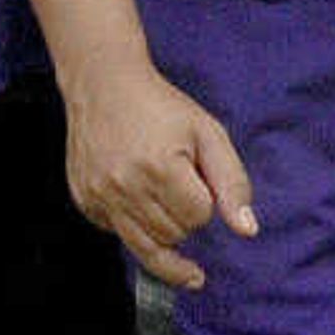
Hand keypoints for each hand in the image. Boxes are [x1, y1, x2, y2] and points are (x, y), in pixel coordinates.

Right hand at [62, 58, 255, 289]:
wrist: (103, 87)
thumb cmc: (160, 108)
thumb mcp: (208, 133)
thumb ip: (232, 183)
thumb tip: (248, 231)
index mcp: (159, 167)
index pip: (199, 216)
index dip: (205, 198)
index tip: (194, 173)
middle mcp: (124, 187)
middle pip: (174, 235)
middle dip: (185, 214)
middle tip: (175, 177)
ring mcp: (99, 197)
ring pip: (148, 247)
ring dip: (163, 226)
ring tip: (160, 192)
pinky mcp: (85, 202)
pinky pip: (122, 236)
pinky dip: (136, 224)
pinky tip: (135, 194)